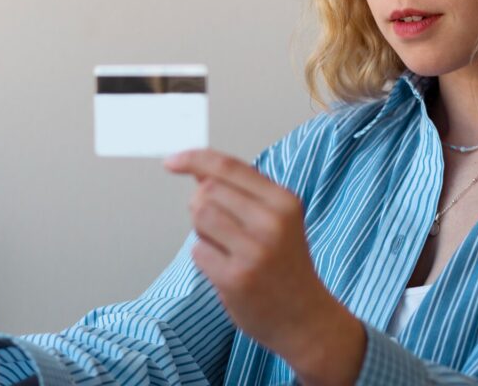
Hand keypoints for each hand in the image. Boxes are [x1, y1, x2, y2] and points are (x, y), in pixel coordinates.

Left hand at [164, 149, 364, 385]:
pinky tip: (227, 269)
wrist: (306, 318)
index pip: (228, 167)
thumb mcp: (277, 220)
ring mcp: (255, 251)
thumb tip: (198, 170)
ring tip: (224, 247)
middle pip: (208, 191)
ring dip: (202, 230)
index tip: (171, 162)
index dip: (194, 159)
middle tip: (221, 228)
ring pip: (200, 216)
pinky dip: (205, 257)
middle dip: (202, 204)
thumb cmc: (286, 265)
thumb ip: (241, 193)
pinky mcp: (236, 278)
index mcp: (284, 201)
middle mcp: (273, 222)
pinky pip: (198, 251)